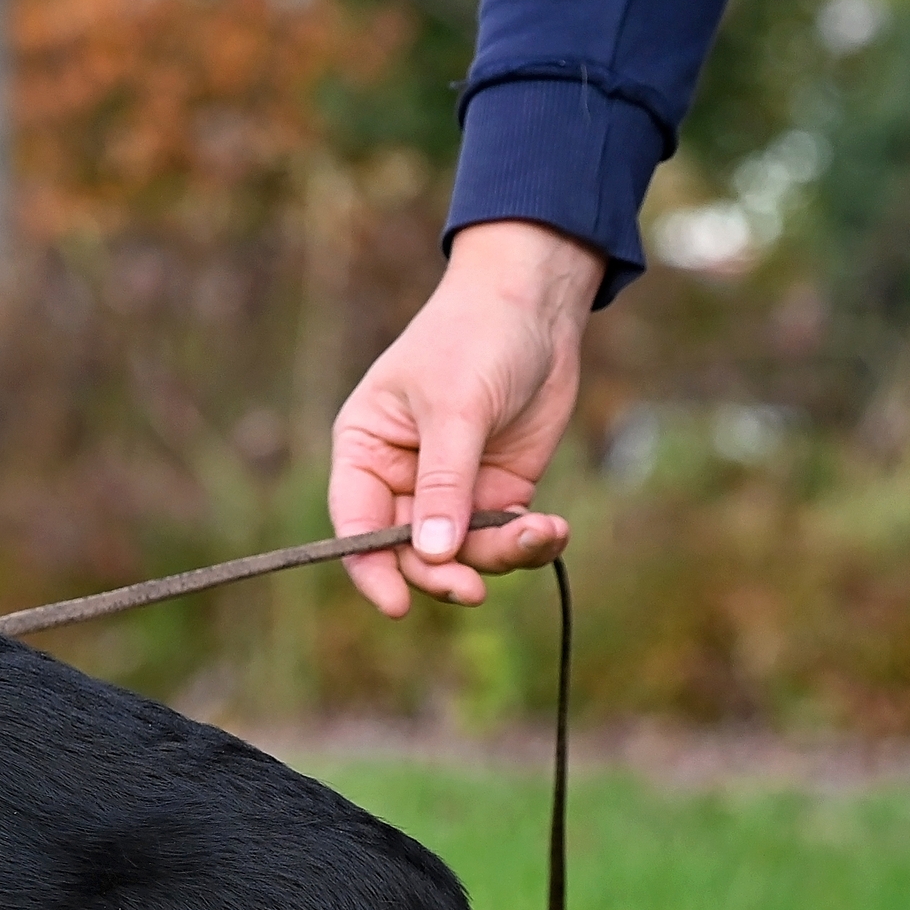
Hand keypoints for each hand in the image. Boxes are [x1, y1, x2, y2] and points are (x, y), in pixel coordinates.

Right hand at [327, 219, 603, 615]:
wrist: (537, 304)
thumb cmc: (474, 338)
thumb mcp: (455, 408)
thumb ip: (443, 483)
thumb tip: (432, 554)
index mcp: (365, 452)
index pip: (356, 525)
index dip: (371, 568)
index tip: (398, 604)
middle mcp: (402, 479)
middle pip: (410, 552)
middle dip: (443, 573)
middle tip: (475, 589)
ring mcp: (451, 490)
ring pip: (461, 553)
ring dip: (497, 557)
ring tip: (539, 535)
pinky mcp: (497, 492)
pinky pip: (504, 538)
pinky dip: (528, 542)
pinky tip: (553, 529)